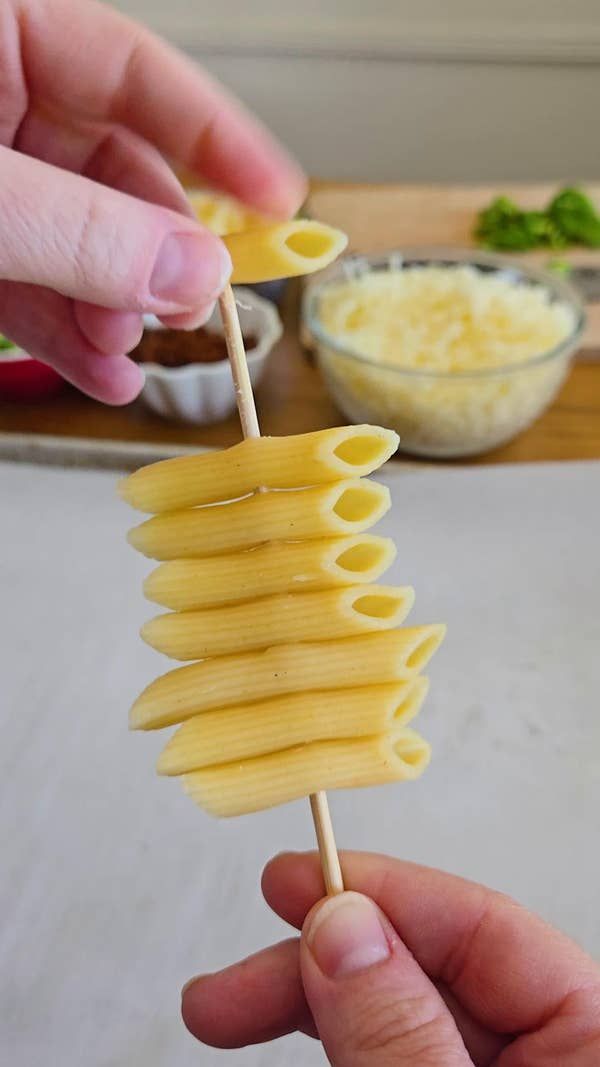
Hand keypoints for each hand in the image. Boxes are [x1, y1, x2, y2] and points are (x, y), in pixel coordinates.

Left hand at [0, 0, 304, 401]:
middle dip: (154, 254)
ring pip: (79, 242)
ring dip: (113, 309)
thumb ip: (84, 232)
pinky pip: (32, 285)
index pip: (135, 73)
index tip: (280, 202)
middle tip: (191, 302)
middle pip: (116, 173)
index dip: (218, 139)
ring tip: (127, 351)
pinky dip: (67, 336)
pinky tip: (103, 373)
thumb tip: (195, 270)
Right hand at [182, 851, 599, 1064]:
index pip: (484, 927)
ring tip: (226, 1015)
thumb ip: (402, 1034)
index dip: (380, 893)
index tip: (291, 883)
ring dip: (309, 1007)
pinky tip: (287, 1041)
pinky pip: (394, 1063)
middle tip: (227, 987)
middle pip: (425, 974)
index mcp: (593, 1040)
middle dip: (317, 968)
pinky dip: (335, 1047)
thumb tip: (342, 925)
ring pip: (397, 1023)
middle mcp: (555, 1058)